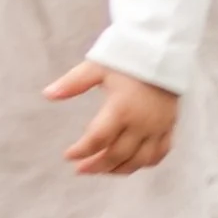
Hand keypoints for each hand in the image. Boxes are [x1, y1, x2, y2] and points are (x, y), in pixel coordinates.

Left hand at [46, 60, 178, 175]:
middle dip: (96, 165)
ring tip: (101, 170)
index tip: (68, 155)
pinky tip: (130, 163)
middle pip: (117, 155)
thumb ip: (73, 83)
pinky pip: (159, 154)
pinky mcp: (170, 126)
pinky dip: (144, 163)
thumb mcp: (98, 66)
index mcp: (121, 109)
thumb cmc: (128, 56)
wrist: (163, 48)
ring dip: (119, 170)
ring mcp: (158, 127)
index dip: (81, 151)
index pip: (98, 139)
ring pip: (139, 161)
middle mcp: (141, 123)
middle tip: (80, 169)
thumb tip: (47, 94)